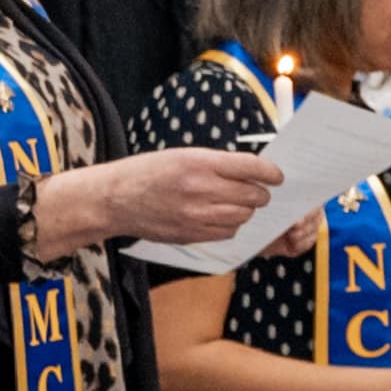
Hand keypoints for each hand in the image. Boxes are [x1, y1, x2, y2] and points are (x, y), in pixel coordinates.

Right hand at [60, 142, 277, 252]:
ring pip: (243, 216)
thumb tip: (252, 172)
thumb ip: (217, 164)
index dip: (271, 173)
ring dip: (246, 210)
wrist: (113, 200)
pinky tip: (219, 217)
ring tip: (236, 203)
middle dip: (260, 193)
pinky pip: (228, 233)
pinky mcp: (191, 234)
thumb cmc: (146, 173)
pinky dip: (231, 225)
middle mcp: (200, 189)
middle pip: (253, 195)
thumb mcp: (182, 156)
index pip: (252, 168)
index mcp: (199, 163)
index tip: (277, 175)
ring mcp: (196, 216)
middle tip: (257, 190)